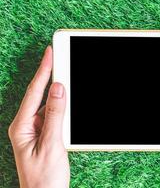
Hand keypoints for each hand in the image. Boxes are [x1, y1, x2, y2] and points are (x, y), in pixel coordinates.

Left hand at [8, 46, 69, 187]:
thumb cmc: (44, 178)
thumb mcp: (51, 144)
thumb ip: (54, 115)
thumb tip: (58, 89)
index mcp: (22, 127)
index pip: (33, 92)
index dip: (43, 71)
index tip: (50, 53)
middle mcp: (26, 125)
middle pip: (38, 94)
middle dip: (48, 74)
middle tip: (58, 56)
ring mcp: (35, 129)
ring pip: (47, 103)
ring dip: (57, 89)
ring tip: (66, 73)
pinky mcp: (45, 134)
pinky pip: (53, 113)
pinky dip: (61, 104)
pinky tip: (68, 98)